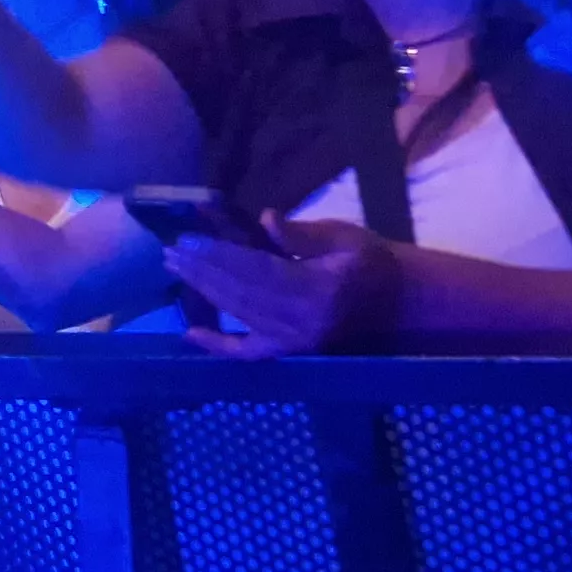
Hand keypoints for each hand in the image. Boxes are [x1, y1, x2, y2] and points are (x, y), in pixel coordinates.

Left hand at [167, 217, 390, 358]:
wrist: (401, 302)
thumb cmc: (373, 262)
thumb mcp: (345, 237)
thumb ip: (303, 234)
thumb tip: (267, 219)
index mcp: (317, 290)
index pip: (256, 270)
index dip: (219, 255)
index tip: (188, 240)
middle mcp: (301, 322)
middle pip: (240, 294)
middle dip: (202, 272)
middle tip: (170, 252)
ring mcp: (294, 341)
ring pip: (239, 315)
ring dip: (204, 293)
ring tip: (176, 270)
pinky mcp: (291, 351)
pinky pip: (249, 352)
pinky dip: (219, 345)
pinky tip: (190, 334)